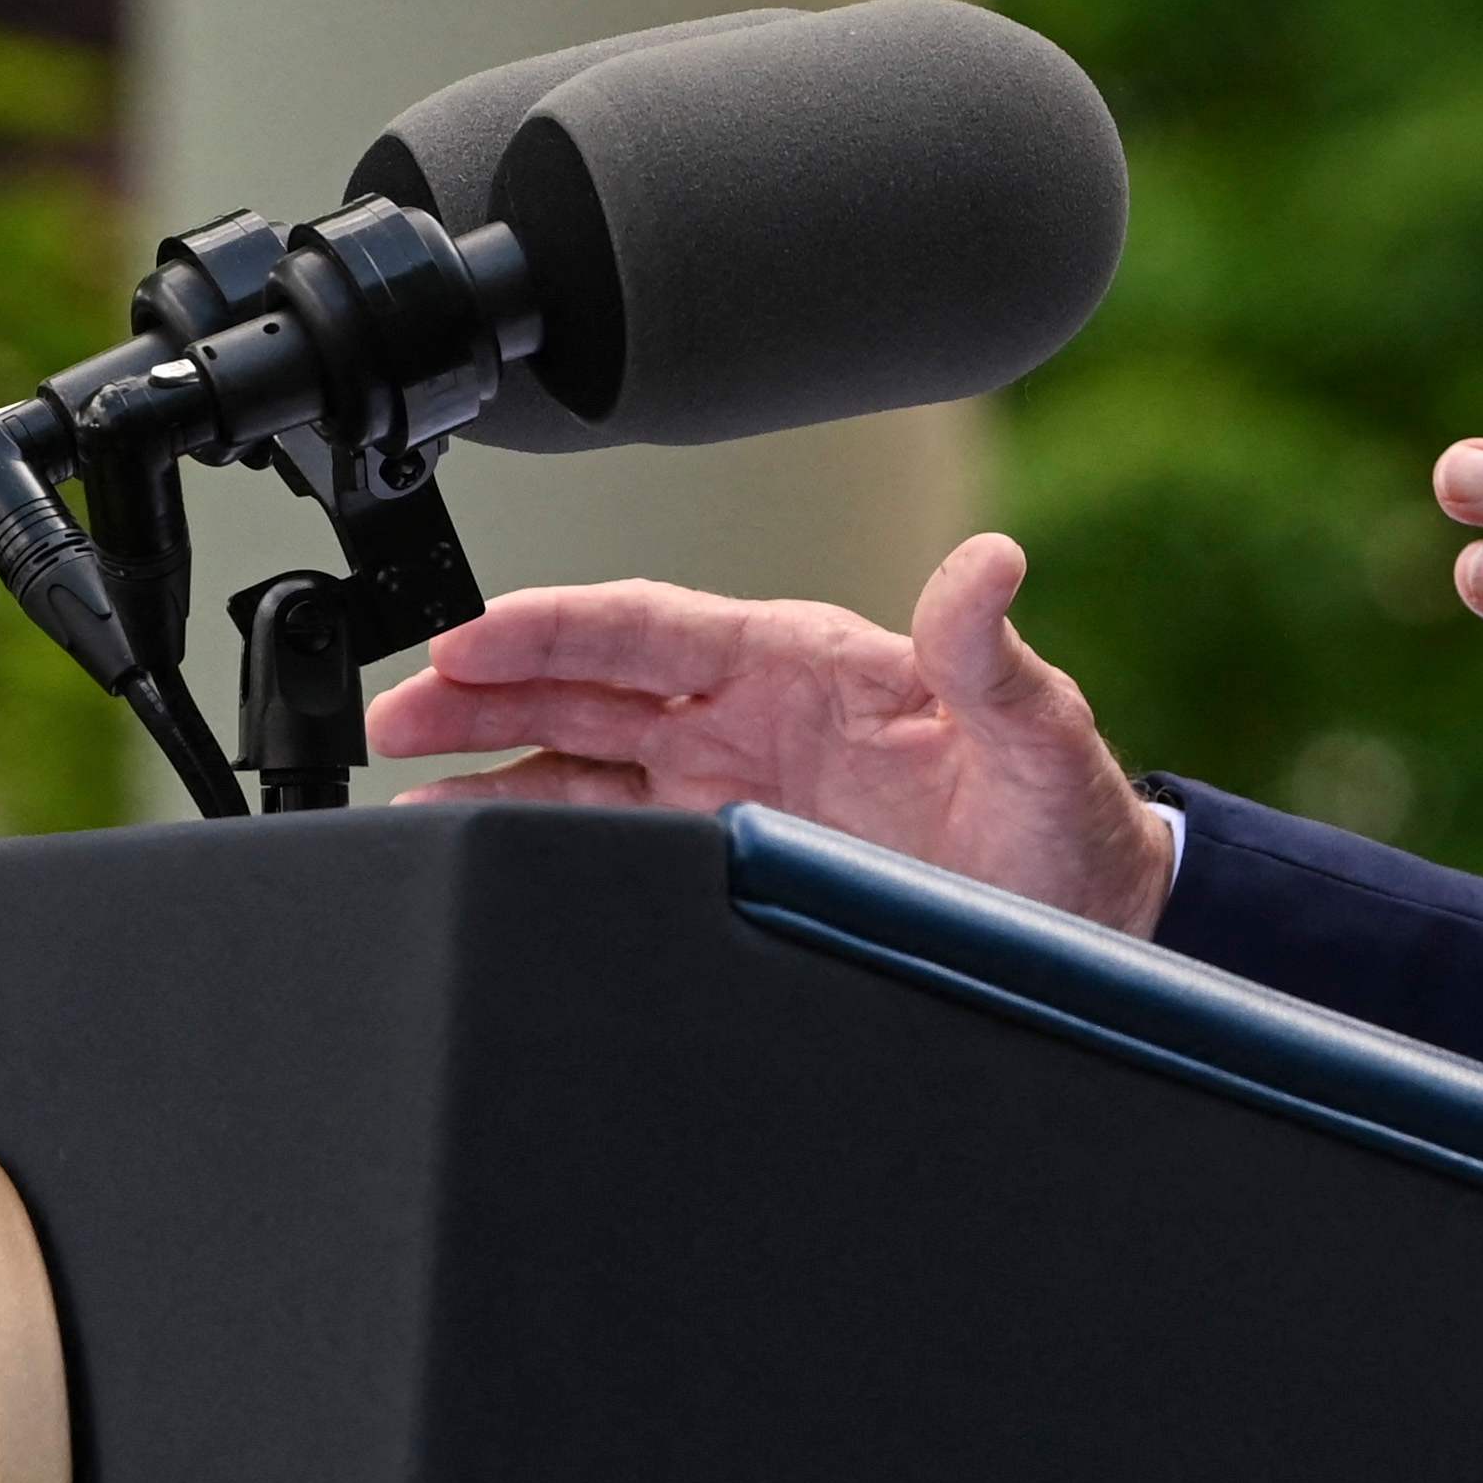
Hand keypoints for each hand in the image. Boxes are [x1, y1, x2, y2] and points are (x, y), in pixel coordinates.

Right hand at [366, 533, 1177, 937]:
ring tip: (400, 784)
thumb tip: (990, 561)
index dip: (558, 630)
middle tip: (394, 711)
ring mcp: (733, 785)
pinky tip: (477, 842)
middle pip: (593, 686)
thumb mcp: (1040, 740)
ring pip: (583, 757)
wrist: (1089, 920)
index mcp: (810, 662)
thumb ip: (994, 657)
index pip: (656, 629)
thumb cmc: (1065, 824)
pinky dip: (537, 830)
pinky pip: (611, 829)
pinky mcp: (728, 851)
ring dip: (492, 761)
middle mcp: (755, 715)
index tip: (471, 638)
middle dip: (487, 689)